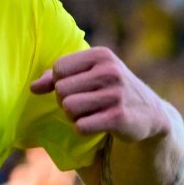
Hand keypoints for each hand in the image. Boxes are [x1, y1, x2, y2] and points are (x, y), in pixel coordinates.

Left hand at [30, 47, 169, 140]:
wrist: (150, 113)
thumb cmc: (111, 89)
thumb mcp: (91, 73)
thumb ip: (58, 76)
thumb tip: (33, 87)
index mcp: (101, 55)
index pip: (59, 69)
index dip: (60, 82)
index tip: (75, 88)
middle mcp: (110, 71)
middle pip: (61, 90)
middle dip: (66, 101)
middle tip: (84, 104)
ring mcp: (116, 94)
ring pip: (69, 108)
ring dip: (74, 116)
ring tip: (90, 114)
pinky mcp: (119, 117)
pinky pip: (81, 126)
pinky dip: (84, 129)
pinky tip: (97, 125)